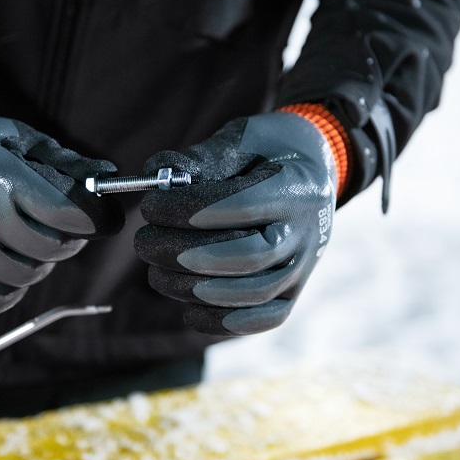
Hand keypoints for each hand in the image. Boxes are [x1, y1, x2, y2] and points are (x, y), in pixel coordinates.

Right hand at [0, 109, 123, 313]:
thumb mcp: (9, 135)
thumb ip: (60, 159)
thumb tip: (108, 175)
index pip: (64, 213)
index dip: (94, 221)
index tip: (103, 222)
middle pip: (48, 249)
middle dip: (67, 242)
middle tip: (63, 230)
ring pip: (24, 277)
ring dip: (38, 265)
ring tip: (28, 244)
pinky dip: (10, 291)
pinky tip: (7, 268)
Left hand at [134, 112, 336, 334]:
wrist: (315, 173)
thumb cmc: (269, 153)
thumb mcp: (243, 138)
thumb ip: (201, 157)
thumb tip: (155, 174)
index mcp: (297, 189)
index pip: (244, 206)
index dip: (191, 211)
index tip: (152, 206)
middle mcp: (306, 235)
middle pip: (246, 257)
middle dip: (183, 253)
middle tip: (144, 241)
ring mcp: (301, 270)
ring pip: (248, 293)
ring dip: (190, 287)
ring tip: (155, 270)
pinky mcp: (290, 296)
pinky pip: (257, 320)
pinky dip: (217, 319)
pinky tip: (185, 302)